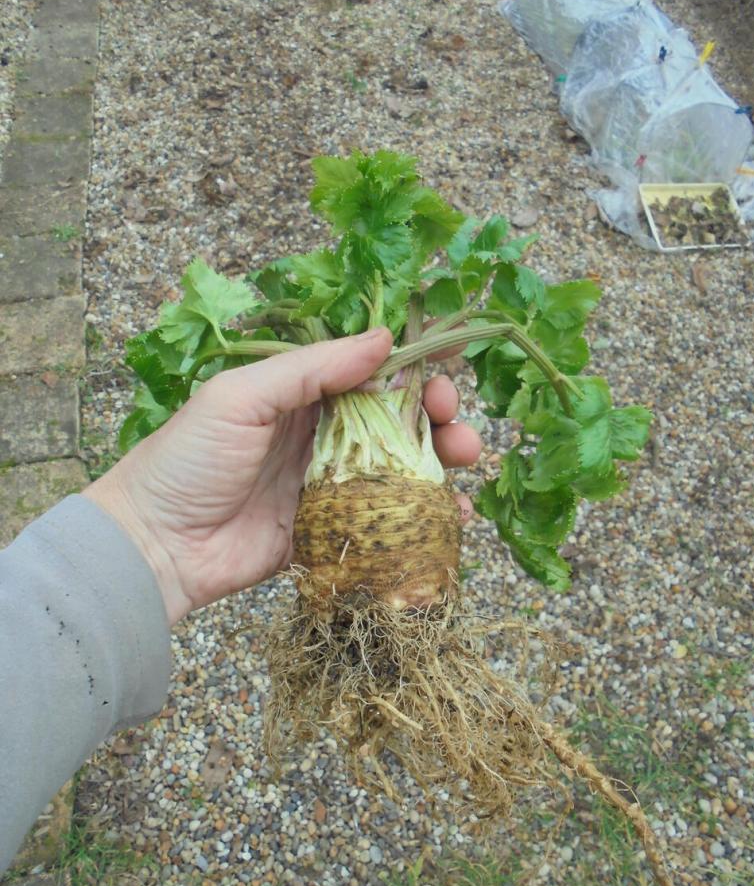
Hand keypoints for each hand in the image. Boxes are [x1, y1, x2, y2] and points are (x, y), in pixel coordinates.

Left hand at [85, 328, 481, 623]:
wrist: (155, 547)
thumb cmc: (188, 460)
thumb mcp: (242, 397)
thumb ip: (311, 368)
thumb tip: (382, 338)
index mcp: (300, 395)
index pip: (369, 373)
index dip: (413, 368)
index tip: (451, 365)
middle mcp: (321, 436)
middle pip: (396, 421)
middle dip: (437, 417)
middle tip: (456, 424)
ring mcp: (330, 487)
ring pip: (401, 469)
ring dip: (441, 462)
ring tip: (467, 460)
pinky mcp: (333, 533)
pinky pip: (388, 522)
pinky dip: (425, 518)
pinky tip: (453, 516)